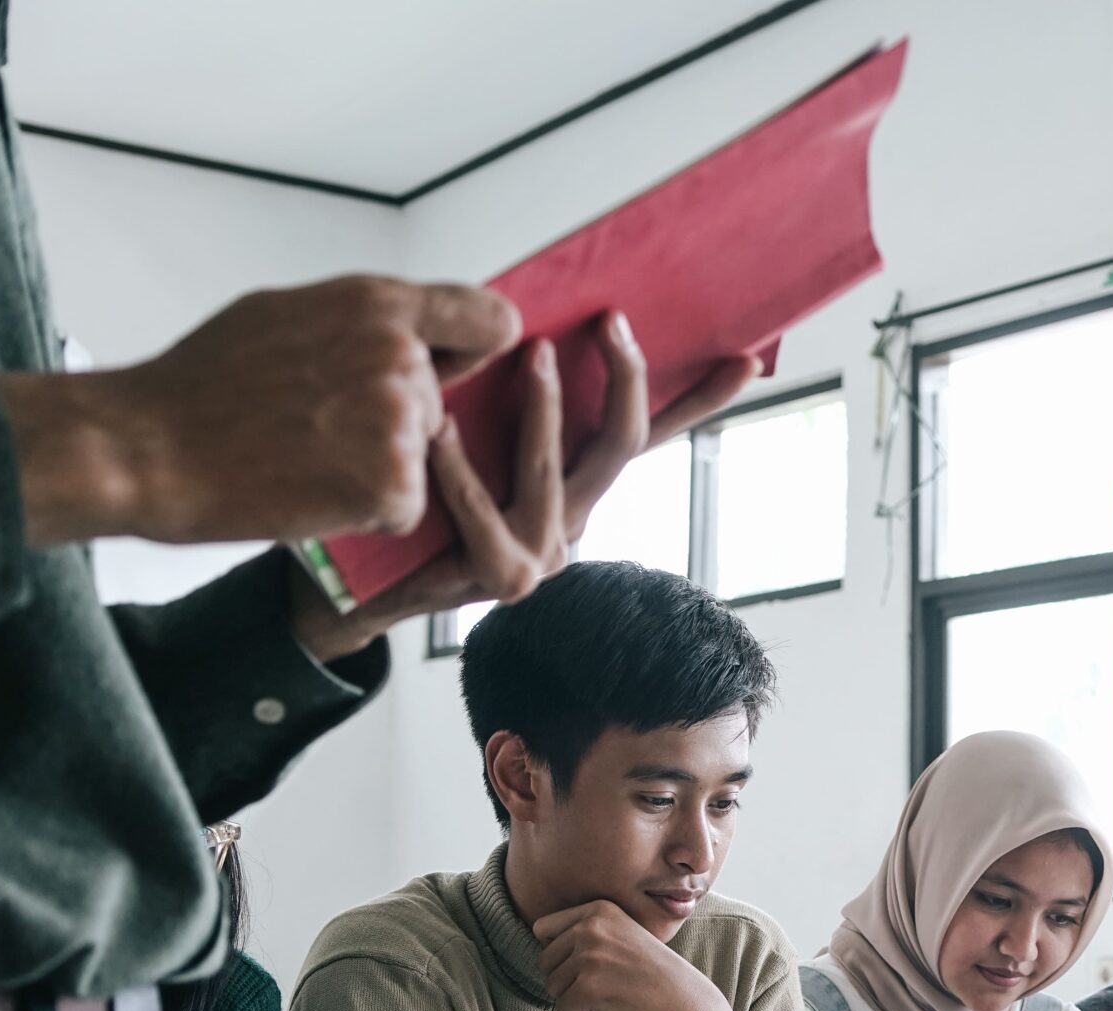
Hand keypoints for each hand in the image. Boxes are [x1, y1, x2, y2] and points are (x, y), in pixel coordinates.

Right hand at [5, 275, 520, 550]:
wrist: (146, 449)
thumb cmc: (201, 386)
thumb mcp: (289, 317)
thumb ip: (366, 323)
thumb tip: (414, 330)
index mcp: (376, 305)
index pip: (488, 319)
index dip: (478, 350)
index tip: (462, 368)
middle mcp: (399, 355)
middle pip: (440, 406)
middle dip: (394, 425)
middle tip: (316, 428)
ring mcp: (399, 419)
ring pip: (421, 458)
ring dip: (376, 470)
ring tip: (304, 455)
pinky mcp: (393, 482)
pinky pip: (405, 509)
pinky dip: (365, 513)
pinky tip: (309, 490)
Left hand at [283, 322, 758, 660]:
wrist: (368, 589)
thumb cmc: (417, 505)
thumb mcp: (474, 444)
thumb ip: (502, 403)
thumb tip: (517, 320)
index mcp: (576, 489)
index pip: (648, 437)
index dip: (700, 403)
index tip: (745, 361)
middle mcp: (573, 522)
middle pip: (621, 444)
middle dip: (625, 378)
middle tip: (612, 322)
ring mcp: (543, 555)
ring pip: (555, 468)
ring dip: (545, 406)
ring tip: (534, 352)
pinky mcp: (500, 578)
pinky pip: (483, 510)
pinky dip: (459, 467)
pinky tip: (440, 428)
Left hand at [532, 900, 749, 1010]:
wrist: (689, 1006)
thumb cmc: (653, 977)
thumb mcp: (622, 937)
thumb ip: (586, 932)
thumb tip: (536, 936)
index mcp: (598, 909)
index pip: (543, 930)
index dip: (561, 955)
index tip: (594, 964)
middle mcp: (591, 926)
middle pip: (544, 961)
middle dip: (568, 981)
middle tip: (608, 984)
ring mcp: (591, 955)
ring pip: (551, 986)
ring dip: (576, 999)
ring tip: (613, 994)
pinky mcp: (591, 986)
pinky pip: (562, 1008)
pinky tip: (612, 1009)